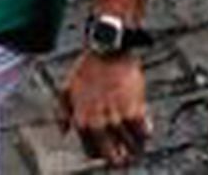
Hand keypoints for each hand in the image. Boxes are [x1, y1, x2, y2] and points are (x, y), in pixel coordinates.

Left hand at [59, 51, 149, 166]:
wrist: (109, 48)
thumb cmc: (87, 68)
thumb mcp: (66, 89)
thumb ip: (62, 113)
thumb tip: (63, 131)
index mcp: (82, 122)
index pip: (92, 153)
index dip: (100, 154)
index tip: (106, 150)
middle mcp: (100, 123)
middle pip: (112, 156)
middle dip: (118, 159)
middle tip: (124, 157)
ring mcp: (118, 118)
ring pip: (130, 147)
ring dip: (134, 149)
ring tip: (137, 148)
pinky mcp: (136, 109)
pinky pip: (144, 132)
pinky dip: (145, 134)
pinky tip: (145, 130)